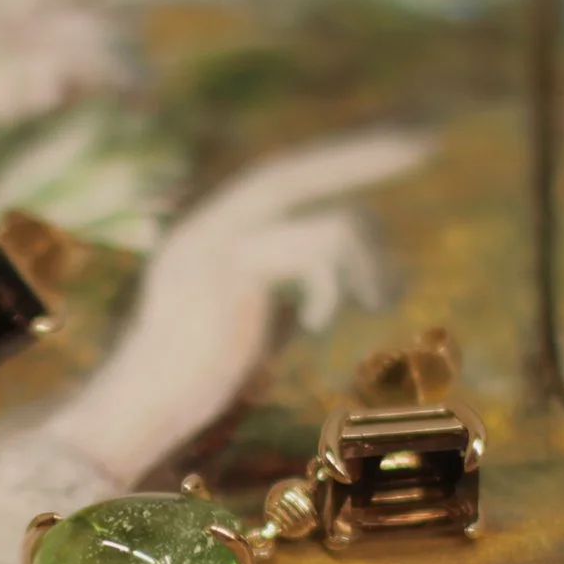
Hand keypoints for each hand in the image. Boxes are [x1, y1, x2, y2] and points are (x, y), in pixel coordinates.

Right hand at [47, 129, 425, 480]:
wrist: (138, 420)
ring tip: (381, 300)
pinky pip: (317, 253)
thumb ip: (279, 292)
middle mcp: (206, 227)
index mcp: (207, 235)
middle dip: (363, 157)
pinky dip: (334, 288)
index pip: (279, 181)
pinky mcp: (233, 270)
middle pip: (295, 171)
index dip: (332, 164)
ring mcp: (215, 244)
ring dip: (369, 262)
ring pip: (327, 223)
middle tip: (425, 144)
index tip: (387, 152)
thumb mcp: (246, 329)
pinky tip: (322, 321)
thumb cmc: (191, 394)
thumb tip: (332, 279)